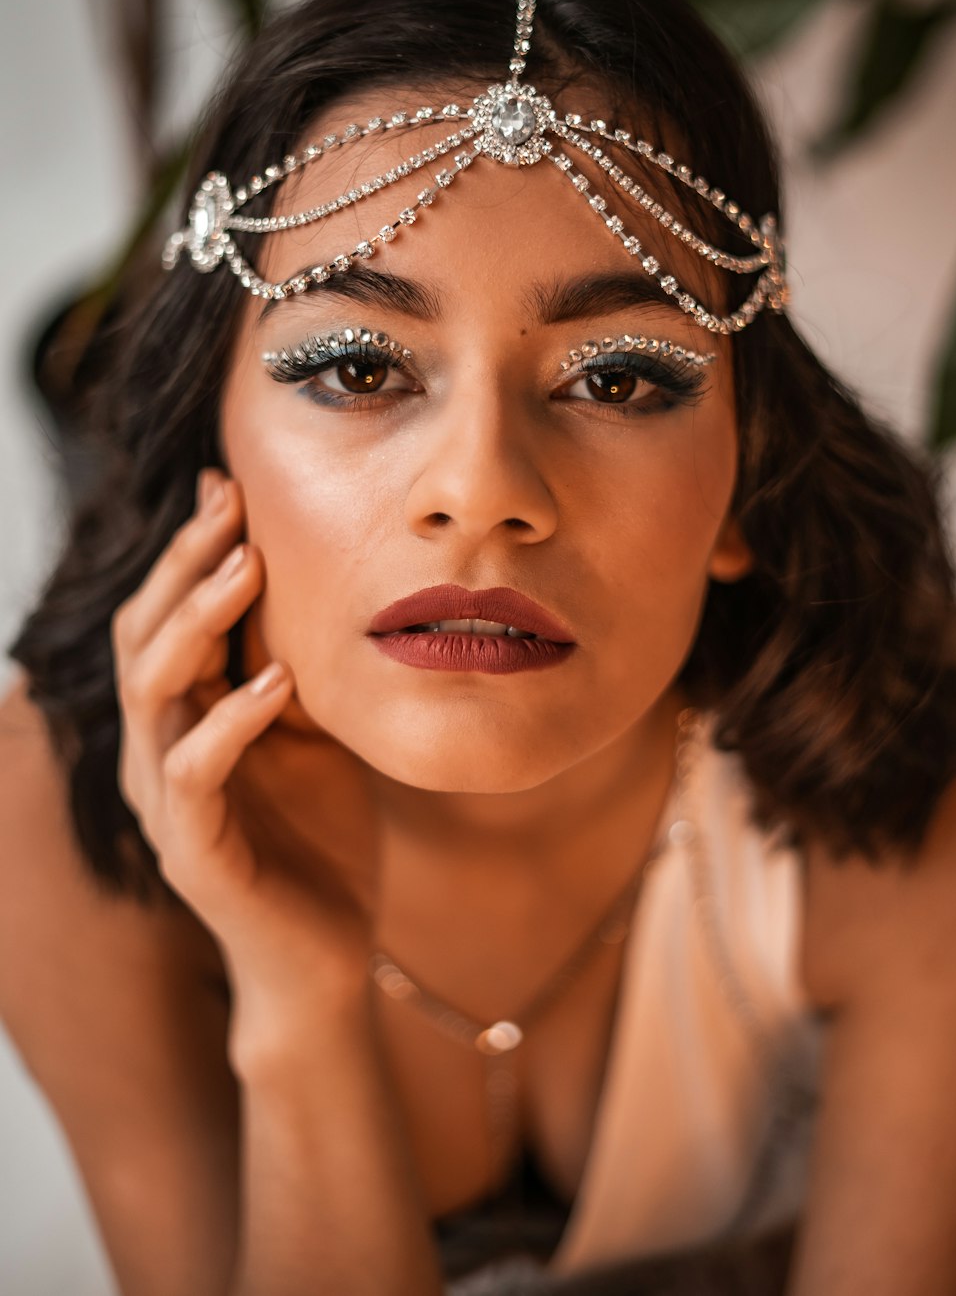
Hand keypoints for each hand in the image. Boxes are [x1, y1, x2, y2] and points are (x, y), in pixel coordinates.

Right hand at [111, 467, 379, 1037]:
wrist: (328, 956)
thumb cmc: (320, 836)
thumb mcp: (313, 732)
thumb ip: (293, 665)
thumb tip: (311, 578)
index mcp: (182, 720)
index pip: (164, 619)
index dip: (187, 552)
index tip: (227, 484)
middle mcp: (156, 754)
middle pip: (142, 638)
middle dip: (182, 565)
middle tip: (229, 504)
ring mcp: (167, 806)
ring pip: (152, 694)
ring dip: (196, 624)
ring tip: (245, 568)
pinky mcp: (193, 854)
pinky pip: (194, 773)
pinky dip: (231, 721)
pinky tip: (276, 683)